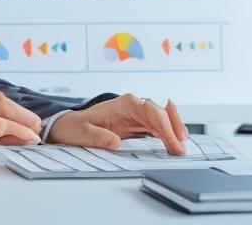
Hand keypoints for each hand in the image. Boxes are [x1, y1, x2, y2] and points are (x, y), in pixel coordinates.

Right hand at [0, 92, 42, 172]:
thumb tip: (9, 136)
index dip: (19, 109)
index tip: (32, 122)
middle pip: (4, 102)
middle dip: (25, 113)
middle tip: (39, 126)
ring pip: (2, 111)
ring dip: (23, 121)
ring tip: (36, 133)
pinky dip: (14, 130)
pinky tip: (23, 137)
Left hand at [45, 93, 190, 154]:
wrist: (69, 126)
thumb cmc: (75, 127)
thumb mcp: (82, 132)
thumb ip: (98, 136)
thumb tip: (115, 141)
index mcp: (124, 103)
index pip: (151, 111)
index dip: (165, 127)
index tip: (174, 143)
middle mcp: (134, 106)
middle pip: (162, 114)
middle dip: (175, 129)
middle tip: (182, 148)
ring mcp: (137, 115)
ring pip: (163, 120)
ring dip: (174, 132)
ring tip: (182, 148)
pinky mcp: (137, 124)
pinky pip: (157, 128)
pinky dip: (167, 136)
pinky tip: (173, 145)